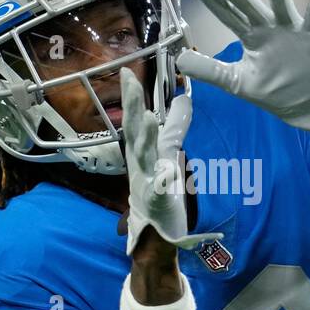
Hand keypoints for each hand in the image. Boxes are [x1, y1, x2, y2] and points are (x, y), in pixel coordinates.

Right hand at [121, 68, 222, 255]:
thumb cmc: (159, 193)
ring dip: (146, 138)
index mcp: (140, 154)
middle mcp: (139, 166)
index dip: (131, 98)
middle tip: (130, 82)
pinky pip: (160, 191)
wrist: (154, 237)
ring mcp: (146, 184)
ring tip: (149, 118)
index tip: (126, 72)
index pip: (134, 120)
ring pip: (145, 158)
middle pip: (133, 132)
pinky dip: (163, 181)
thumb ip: (175, 128)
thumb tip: (183, 99)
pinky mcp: (158, 204)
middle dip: (131, 107)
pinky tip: (169, 172)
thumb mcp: (166, 155)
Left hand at [176, 0, 309, 131]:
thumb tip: (179, 62)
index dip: (217, 5)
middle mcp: (269, 29)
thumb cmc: (275, 91)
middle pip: (250, 8)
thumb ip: (210, 71)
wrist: (308, 106)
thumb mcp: (236, 82)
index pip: (230, 17)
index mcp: (252, 37)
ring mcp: (291, 31)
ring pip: (281, 6)